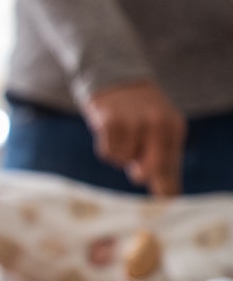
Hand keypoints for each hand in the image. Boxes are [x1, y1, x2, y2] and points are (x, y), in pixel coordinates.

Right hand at [82, 81, 184, 196]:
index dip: (166, 189)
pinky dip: (107, 148)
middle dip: (141, 172)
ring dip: (120, 154)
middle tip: (136, 161)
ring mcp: (133, 122)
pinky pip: (108, 153)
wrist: (114, 75)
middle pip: (150, 170)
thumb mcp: (158, 128)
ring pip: (124, 161)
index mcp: (173, 126)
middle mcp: (157, 123)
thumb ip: (162, 159)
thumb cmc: (137, 110)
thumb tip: (167, 197)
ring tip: (121, 134)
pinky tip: (108, 132)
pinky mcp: (109, 122)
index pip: (171, 166)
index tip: (165, 205)